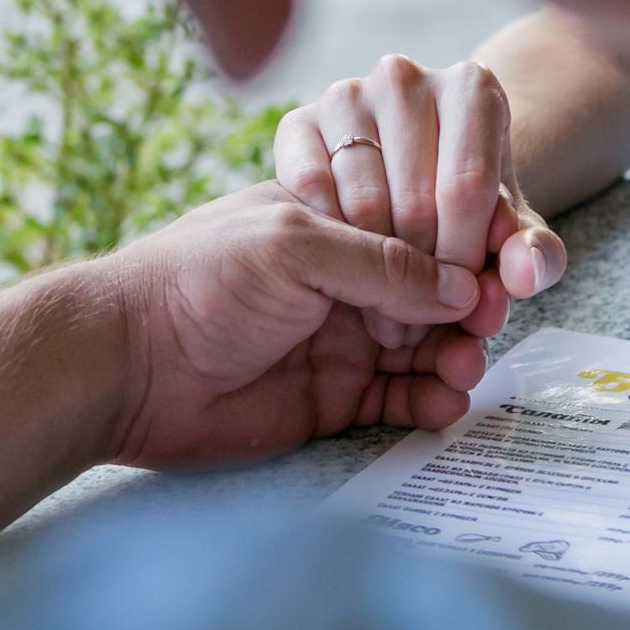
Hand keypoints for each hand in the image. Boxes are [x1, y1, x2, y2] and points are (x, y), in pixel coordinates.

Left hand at [103, 182, 491, 468]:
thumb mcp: (296, 245)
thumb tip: (460, 286)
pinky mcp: (332, 403)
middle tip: (488, 326)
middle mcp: (343, 283)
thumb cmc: (199, 281)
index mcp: (334, 225)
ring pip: (424, 351)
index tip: (504, 268)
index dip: (465, 249)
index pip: (421, 231)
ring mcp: (340, 343)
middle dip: (470, 310)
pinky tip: (442, 404)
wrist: (126, 367)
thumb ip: (382, 263)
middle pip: (433, 296)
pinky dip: (428, 404)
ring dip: (455, 359)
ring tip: (465, 370)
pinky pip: (398, 403)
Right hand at [275, 54, 565, 347]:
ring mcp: (346, 95)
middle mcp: (405, 78)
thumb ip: (535, 257)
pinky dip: (330, 246)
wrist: (406, 173)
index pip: (468, 187)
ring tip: (389, 309)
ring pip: (361, 203)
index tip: (460, 298)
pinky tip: (349, 272)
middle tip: (422, 319)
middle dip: (422, 275)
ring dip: (374, 274)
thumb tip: (524, 273)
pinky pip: (312, 196)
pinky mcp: (296, 122)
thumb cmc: (465, 207)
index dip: (465, 256)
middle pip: (415, 198)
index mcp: (471, 88)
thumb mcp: (508, 235)